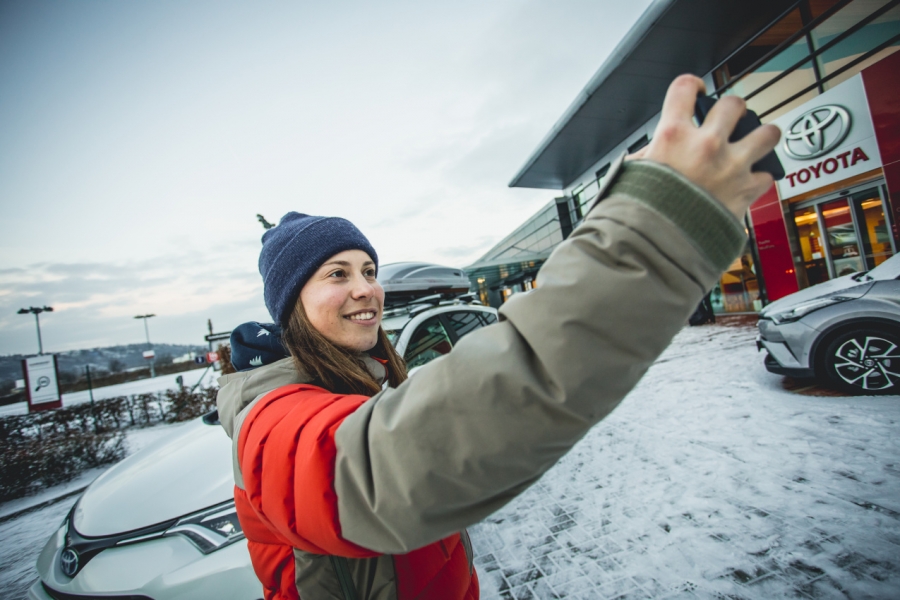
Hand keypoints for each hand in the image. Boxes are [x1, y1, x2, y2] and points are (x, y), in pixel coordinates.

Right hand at [632, 75, 780, 218]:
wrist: (659, 246)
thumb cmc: (641, 215)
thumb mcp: (631, 176)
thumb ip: (646, 157)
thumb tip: (651, 151)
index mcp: (672, 135)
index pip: (684, 88)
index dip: (693, 85)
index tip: (696, 91)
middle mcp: (705, 144)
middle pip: (733, 104)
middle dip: (732, 111)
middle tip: (728, 121)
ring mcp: (730, 165)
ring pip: (766, 132)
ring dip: (761, 136)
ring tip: (755, 142)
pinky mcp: (746, 190)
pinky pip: (767, 174)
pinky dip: (760, 177)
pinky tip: (749, 181)